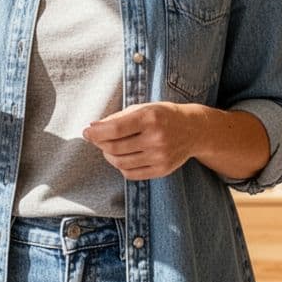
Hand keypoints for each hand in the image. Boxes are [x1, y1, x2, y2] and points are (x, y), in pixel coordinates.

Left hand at [82, 102, 205, 180]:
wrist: (194, 130)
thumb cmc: (163, 115)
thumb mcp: (143, 108)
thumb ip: (118, 117)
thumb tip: (93, 128)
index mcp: (150, 118)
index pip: (115, 129)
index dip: (97, 133)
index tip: (86, 132)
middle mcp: (156, 138)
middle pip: (115, 147)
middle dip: (100, 144)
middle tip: (96, 139)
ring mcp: (160, 157)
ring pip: (121, 163)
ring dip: (108, 155)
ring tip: (109, 147)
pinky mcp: (162, 170)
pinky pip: (131, 174)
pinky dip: (121, 166)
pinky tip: (122, 157)